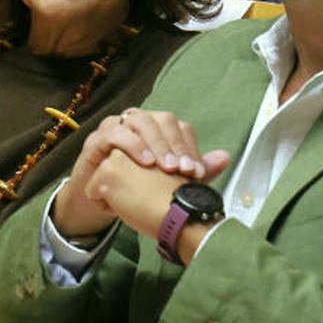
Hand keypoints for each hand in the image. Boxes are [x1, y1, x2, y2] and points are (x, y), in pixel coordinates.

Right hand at [50, 108, 229, 239]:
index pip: (179, 128)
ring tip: (163, 167)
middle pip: (161, 120)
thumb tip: (225, 157)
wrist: (99, 202)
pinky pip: (114, 133)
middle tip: (182, 170)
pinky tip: (143, 161)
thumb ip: (195, 170)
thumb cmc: (134, 188)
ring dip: (155, 143)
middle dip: (175, 145)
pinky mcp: (97, 139)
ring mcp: (116, 127)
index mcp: (157, 129)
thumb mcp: (168, 182)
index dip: (190, 148)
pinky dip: (131, 144)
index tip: (197, 173)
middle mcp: (138, 122)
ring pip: (139, 121)